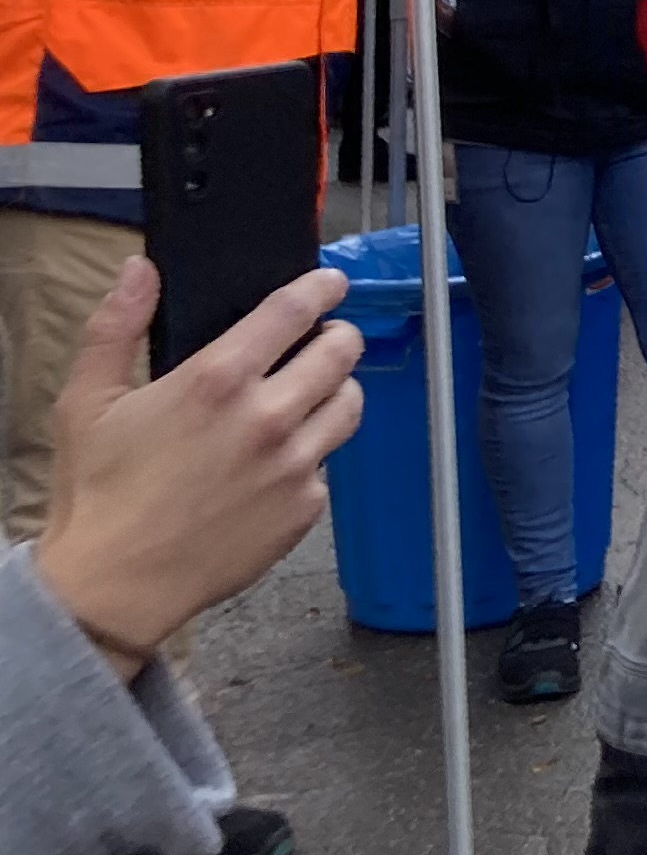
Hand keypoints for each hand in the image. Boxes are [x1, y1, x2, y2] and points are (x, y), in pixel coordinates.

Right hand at [32, 260, 362, 677]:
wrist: (114, 584)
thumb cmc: (98, 492)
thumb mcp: (89, 400)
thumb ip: (117, 325)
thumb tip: (140, 270)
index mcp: (218, 379)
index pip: (295, 310)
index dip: (321, 288)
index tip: (330, 283)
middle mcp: (268, 416)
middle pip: (342, 351)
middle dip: (337, 337)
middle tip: (323, 341)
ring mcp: (295, 464)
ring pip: (350, 404)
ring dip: (336, 392)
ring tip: (308, 397)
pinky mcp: (306, 507)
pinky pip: (328, 464)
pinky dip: (311, 456)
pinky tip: (276, 464)